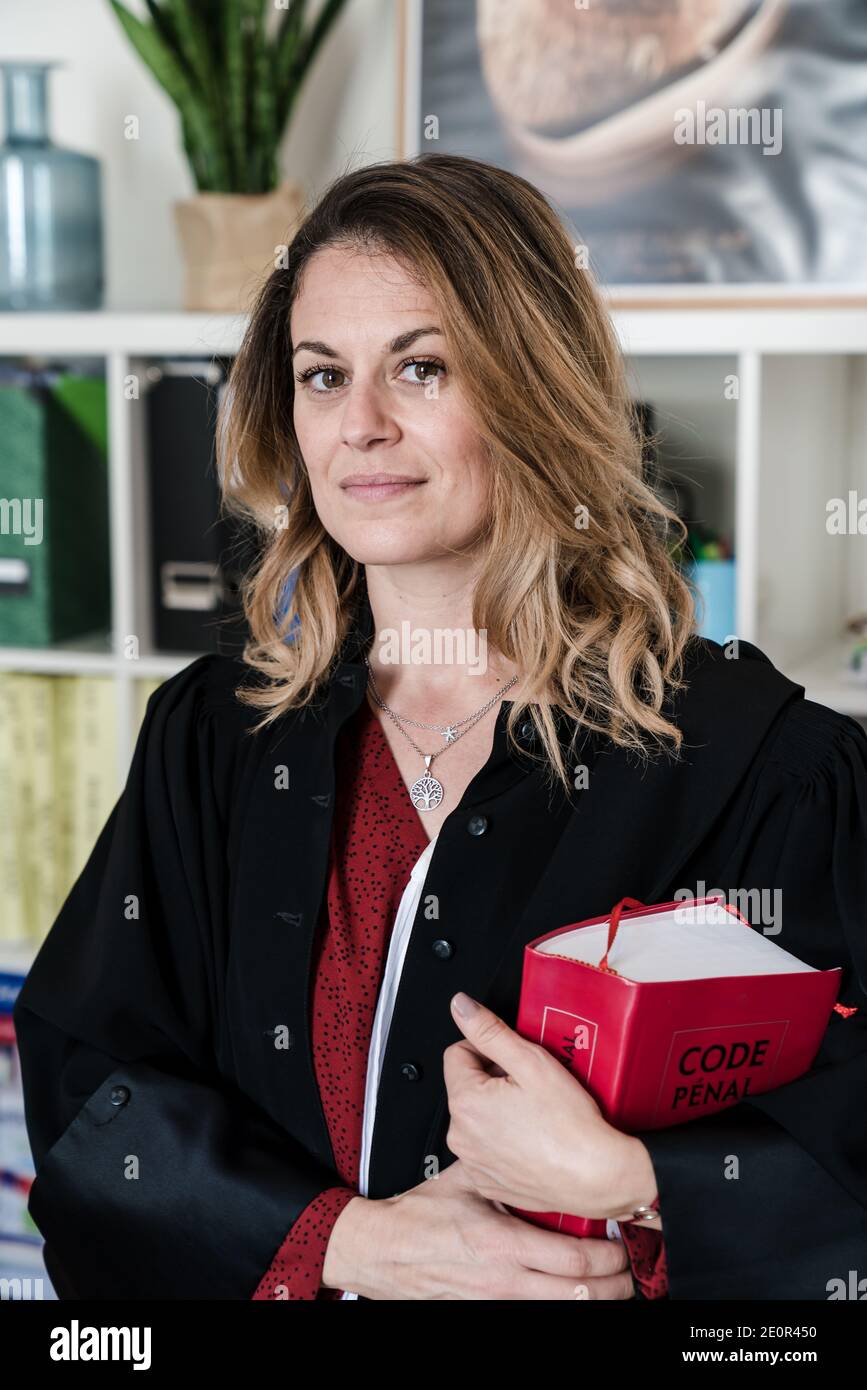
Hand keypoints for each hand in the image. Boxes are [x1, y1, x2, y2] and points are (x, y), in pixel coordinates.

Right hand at [322, 1159, 634, 1299]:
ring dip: (594, 1300)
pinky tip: (574, 1294)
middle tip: (631, 1271)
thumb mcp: (465, 1181)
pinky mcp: (487, 1308)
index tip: (622, 1243)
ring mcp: (497, 1299)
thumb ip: (502, 1167)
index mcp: (502, 1244)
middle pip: (578, 1294)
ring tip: (615, 1289)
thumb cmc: (419, 1217)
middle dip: (613, 1285)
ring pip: (561, 1309)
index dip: (608, 1257)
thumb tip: (528, 1135)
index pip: (573, 1260)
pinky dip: (560, 1303)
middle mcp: (505, 1279)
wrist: (383, 1251)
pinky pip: (535, 1311)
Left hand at [443, 992, 658, 1222]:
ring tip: (534, 1115)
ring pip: (477, 1118)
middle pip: (467, 1086)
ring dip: (497, 1110)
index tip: (513, 1059)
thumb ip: (489, 1030)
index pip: (458, 1053)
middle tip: (531, 1087)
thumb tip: (461, 1006)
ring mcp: (473, 1163)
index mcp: (465, 1101)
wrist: (596, 1177)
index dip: (488, 1049)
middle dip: (493, 1080)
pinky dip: (503, 1141)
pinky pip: (486, 1150)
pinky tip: (531, 1140)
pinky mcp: (488, 1184)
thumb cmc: (569, 1125)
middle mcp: (460, 1136)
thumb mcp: (531, 1061)